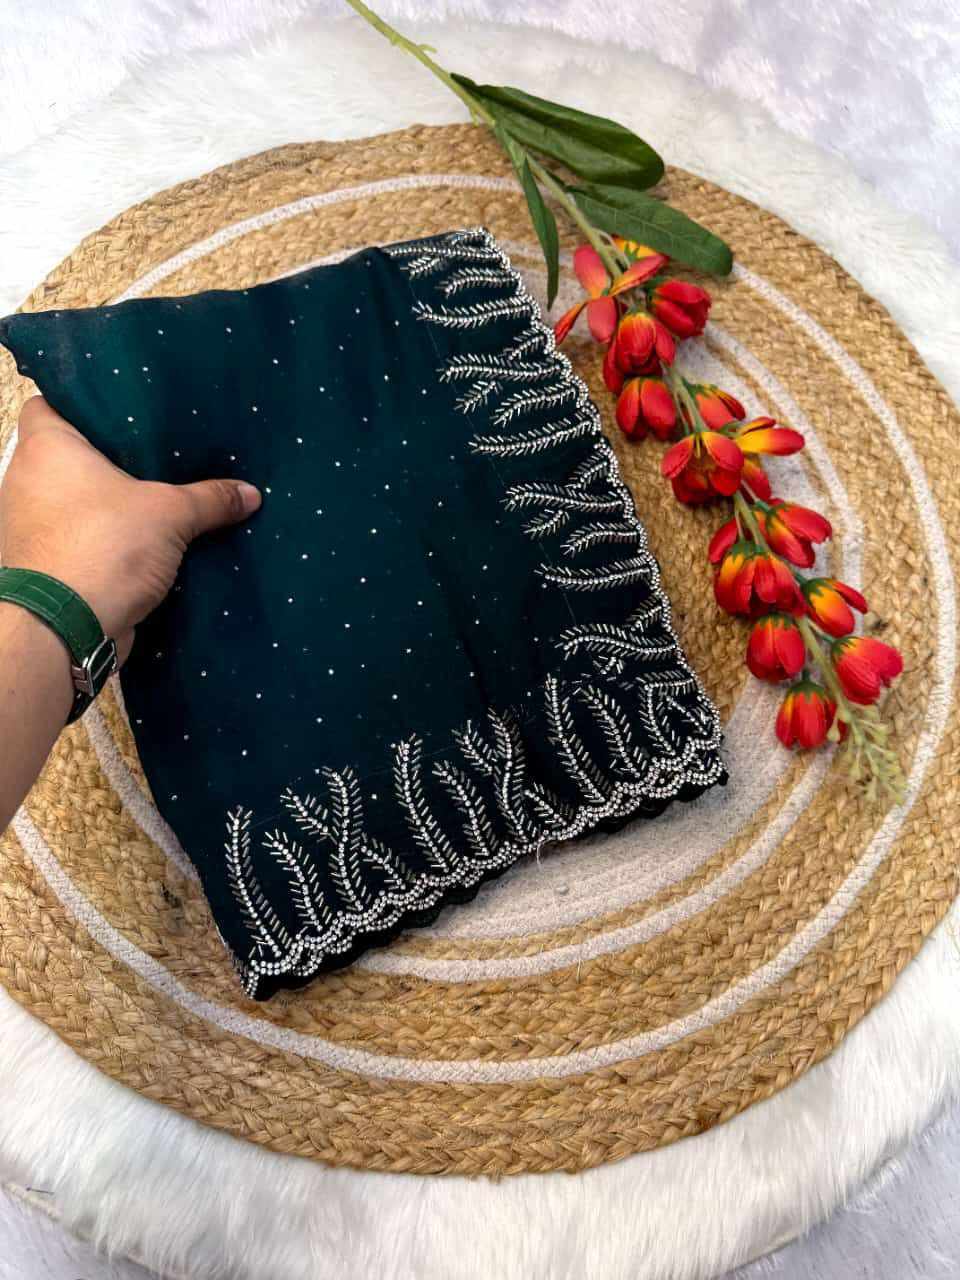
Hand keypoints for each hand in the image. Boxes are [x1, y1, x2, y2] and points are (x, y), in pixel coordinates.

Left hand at [0, 396, 260, 661]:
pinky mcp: (43, 567)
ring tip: (154, 499)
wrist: (62, 629)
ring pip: (72, 502)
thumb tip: (251, 493)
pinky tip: (142, 543)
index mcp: (46, 448)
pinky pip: (77, 541)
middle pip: (66, 456)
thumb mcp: (170, 514)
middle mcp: (26, 480)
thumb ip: (209, 498)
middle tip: (154, 454)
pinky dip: (102, 542)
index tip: (121, 411)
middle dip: (105, 459)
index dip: (81, 403)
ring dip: (105, 506)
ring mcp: (29, 527)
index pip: (49, 404)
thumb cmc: (104, 546)